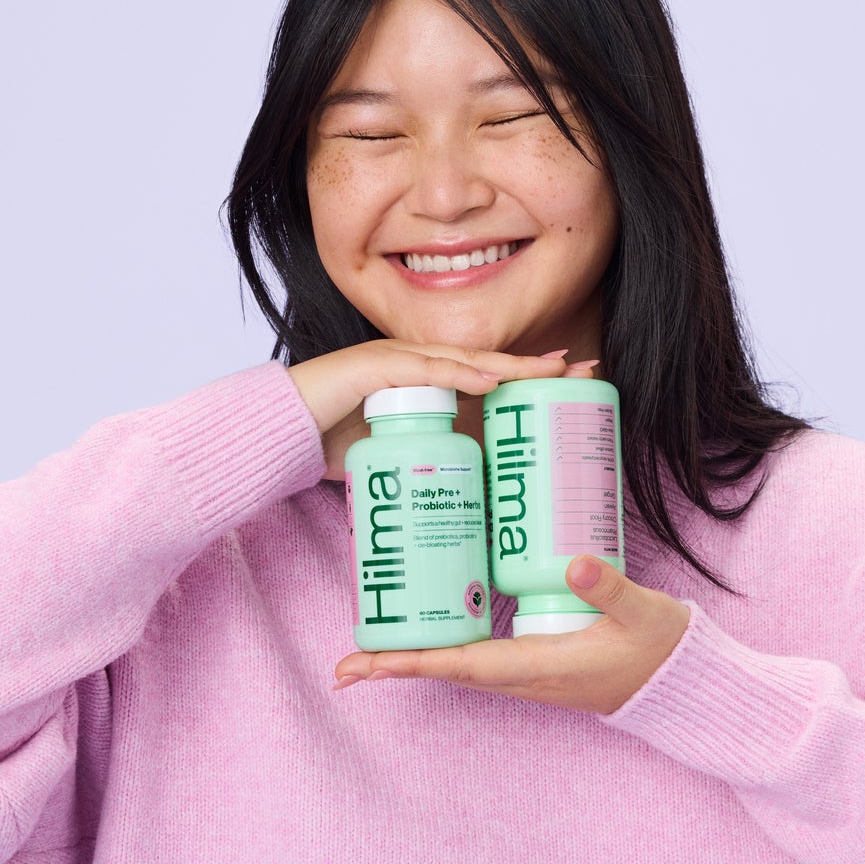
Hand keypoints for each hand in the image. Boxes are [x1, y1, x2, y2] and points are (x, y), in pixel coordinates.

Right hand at [285, 339, 597, 436]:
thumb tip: (471, 503)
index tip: (572, 382)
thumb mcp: (397, 456)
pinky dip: (459, 372)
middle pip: (487, 362)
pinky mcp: (373, 368)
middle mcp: (416, 365)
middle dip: (536, 366)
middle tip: (585, 368)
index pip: (486, 375)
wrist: (279, 435)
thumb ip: (431, 463)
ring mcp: (396, 361)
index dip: (529, 376)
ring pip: (464, 359)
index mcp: (425, 383)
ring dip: (509, 365)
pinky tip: (490, 377)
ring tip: (550, 370)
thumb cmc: (330, 444)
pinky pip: (425, 370)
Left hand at [331, 555, 691, 714]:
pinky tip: (436, 619)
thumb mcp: (642, 613)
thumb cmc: (662, 650)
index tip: (363, 667)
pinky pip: (478, 654)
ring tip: (373, 640)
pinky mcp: (536, 659)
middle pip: (445, 669)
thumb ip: (611, 586)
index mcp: (538, 667)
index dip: (409, 662)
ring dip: (416, 656)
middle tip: (343, 662)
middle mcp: (523, 676)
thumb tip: (575, 562)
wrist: (684, 683)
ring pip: (459, 663)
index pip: (460, 665)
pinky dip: (447, 644)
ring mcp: (527, 671)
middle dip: (395, 665)